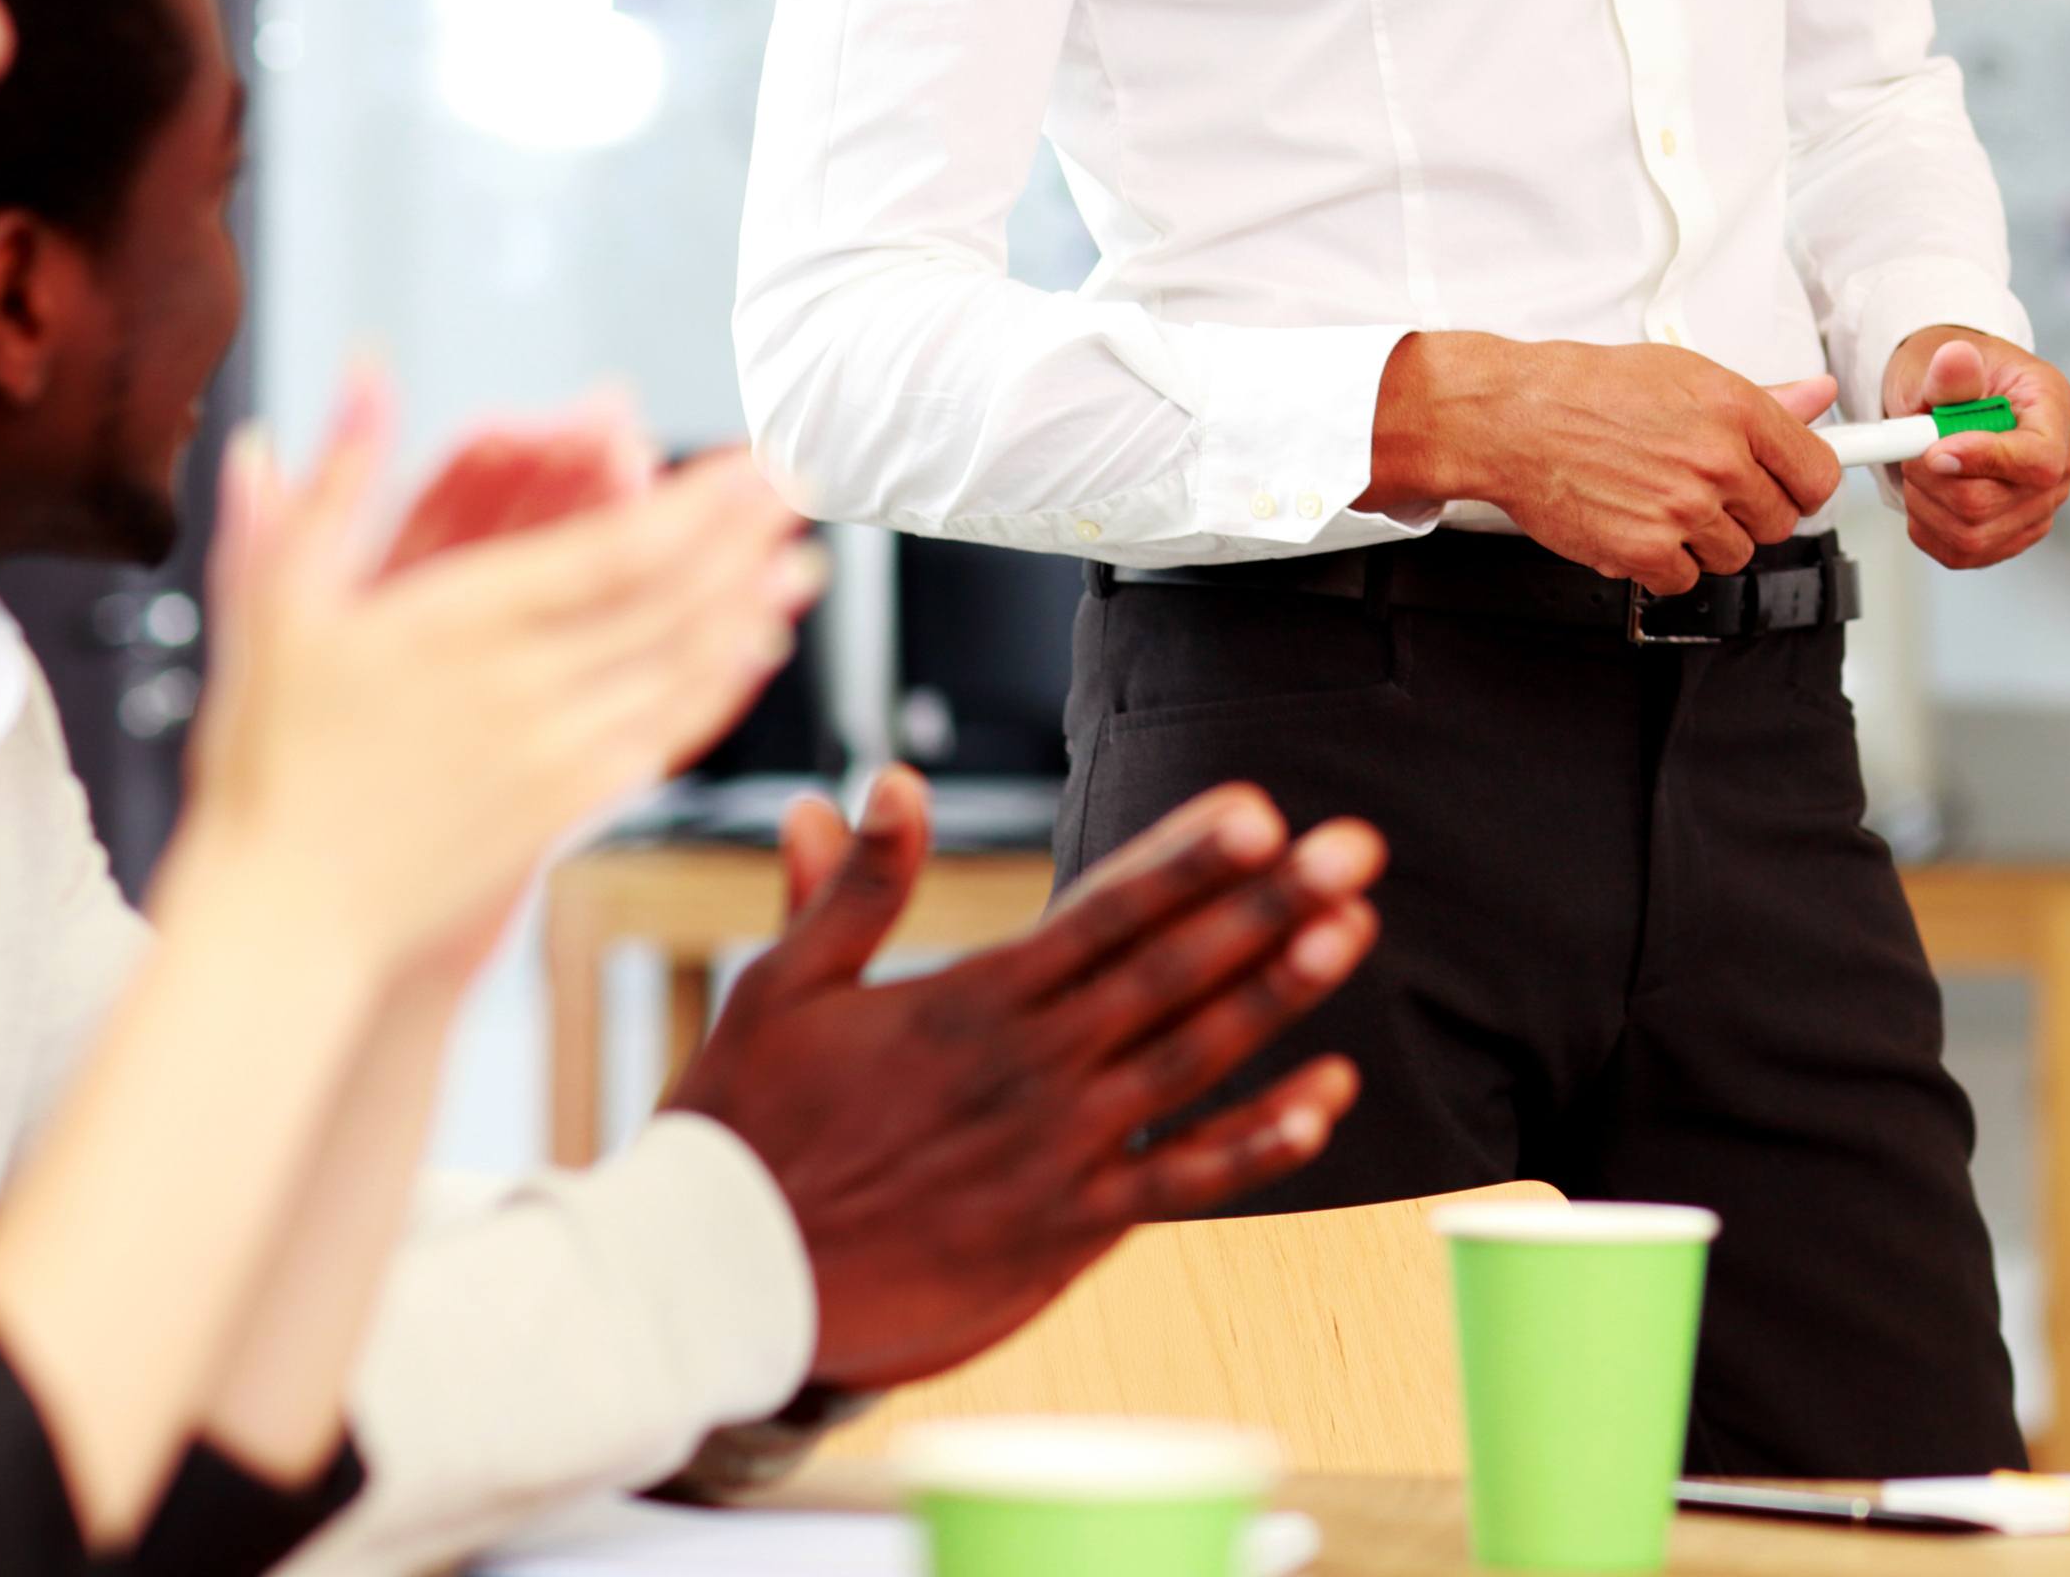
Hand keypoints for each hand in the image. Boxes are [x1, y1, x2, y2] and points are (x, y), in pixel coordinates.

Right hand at [187, 386, 818, 977]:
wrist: (284, 918)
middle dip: (748, 538)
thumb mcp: (277, 604)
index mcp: (460, 624)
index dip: (700, 503)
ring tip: (807, 560)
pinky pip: (665, 734)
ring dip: (753, 606)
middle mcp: (523, 686)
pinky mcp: (564, 809)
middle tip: (809, 487)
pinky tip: (753, 652)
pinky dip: (718, 687)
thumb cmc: (270, 755)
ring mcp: (552, 753)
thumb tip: (364, 368)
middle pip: (669, 599)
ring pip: (680, 665)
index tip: (755, 463)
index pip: (613, 549)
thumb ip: (337, 481)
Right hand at [666, 766, 1379, 1392]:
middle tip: (1355, 847)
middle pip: (1171, 969)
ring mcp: (1054, 1152)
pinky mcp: (1062, 1232)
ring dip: (1278, 995)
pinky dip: (1257, 1143)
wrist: (714, 1284)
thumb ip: (855, 887)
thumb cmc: (744, 1130)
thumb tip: (885, 785)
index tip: (1259, 809)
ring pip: (1191, 1061)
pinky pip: (1179, 1182)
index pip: (1102, 910)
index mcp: (968, 999)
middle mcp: (1028, 1068)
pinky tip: (1326, 1101)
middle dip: (1269, 902)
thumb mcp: (783, 986)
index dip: (1187, 858)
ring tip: (1354, 933)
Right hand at [1364, 332, 1840, 595]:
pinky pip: (1684, 580)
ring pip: (1733, 555)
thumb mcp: (1684, 374)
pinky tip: (1636, 524)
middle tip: (1706, 490)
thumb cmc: (1588, 390)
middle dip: (1746, 512)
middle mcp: (1717, 460)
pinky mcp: (1647, 551)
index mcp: (1735, 409)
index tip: (1791, 488)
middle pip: (1778, 522)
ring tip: (1660, 500)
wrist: (1514, 418)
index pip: (1816, 472)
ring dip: (1703, 540)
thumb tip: (1816, 396)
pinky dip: (1662, 563)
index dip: (1803, 485)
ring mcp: (1684, 510)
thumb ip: (1762, 398)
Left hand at [1877, 330, 2069, 569]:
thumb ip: (1950, 371)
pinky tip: (1928, 491)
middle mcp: (2060, 462)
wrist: (1952, 397)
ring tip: (1919, 466)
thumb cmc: (1956, 378)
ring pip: (1972, 534)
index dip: (1985, 461)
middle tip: (1913, 447)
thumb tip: (1956, 359)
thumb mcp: (1944, 361)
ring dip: (1926, 502)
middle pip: (1993, 503)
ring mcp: (2040, 506)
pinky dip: (1927, 524)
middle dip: (1933, 478)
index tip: (1935, 452)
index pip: (2039, 458)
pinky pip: (1960, 552)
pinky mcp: (2012, 536)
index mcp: (2054, 407)